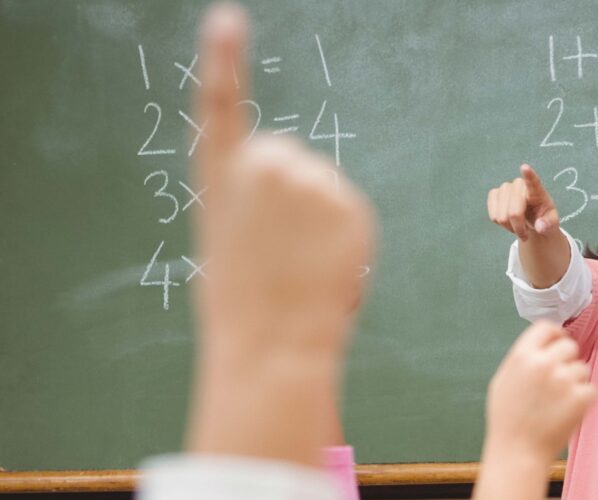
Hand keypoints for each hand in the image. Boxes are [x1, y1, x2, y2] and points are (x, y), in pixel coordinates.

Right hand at [192, 4, 373, 367]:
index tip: (228, 18)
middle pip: (288, 157)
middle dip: (290, 194)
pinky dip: (345, 235)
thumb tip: (290, 197)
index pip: (220, 101)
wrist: (273, 340)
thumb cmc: (244, 302)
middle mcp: (263, 165)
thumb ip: (252, 201)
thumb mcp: (229, 238)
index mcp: (219, 174)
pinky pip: (350, 211)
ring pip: (323, 185)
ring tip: (300, 264)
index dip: (225, 57)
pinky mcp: (350, 204)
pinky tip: (324, 264)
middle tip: (279, 249)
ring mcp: (310, 181)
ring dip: (319, 218)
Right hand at [485, 322, 594, 460]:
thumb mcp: (504, 380)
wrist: (517, 451)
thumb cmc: (507, 419)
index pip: (547, 327)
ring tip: (558, 402)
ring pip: (582, 368)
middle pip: (570, 346)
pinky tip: (567, 412)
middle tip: (559, 381)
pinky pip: (591, 389)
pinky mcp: (581, 397)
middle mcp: (543, 363)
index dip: (555, 335)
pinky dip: (583, 400)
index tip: (558, 344)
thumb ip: (523, 359)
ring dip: (575, 382)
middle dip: (567, 360)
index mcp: (522, 356)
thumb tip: (543, 343)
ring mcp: (564, 380)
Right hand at [487, 164, 561, 242]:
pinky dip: (500, 224)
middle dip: (518, 228)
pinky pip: (493, 216)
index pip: (533, 182)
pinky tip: (509, 220)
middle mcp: (520, 185)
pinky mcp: (494, 193)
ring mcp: (505, 187)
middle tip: (525, 234)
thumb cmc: (543, 218)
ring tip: (518, 225)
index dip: (528, 175)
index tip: (525, 167)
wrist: (533, 219)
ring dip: (509, 226)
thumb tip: (540, 227)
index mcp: (537, 191)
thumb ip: (548, 225)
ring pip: (501, 216)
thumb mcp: (552, 224)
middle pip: (514, 213)